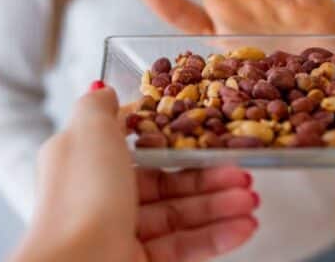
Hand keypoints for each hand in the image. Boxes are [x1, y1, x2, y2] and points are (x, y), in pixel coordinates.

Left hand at [13, 82, 257, 261]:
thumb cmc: (82, 196)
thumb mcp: (88, 132)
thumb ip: (99, 105)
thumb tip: (104, 89)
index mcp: (83, 159)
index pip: (136, 142)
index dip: (175, 137)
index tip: (210, 132)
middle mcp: (98, 195)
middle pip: (163, 180)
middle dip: (208, 176)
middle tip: (244, 173)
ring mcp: (118, 231)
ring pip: (177, 214)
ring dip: (219, 205)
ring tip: (251, 202)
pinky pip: (182, 246)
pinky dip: (215, 237)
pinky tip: (243, 227)